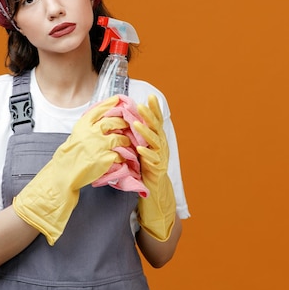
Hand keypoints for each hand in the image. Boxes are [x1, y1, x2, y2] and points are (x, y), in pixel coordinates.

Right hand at [13, 95, 130, 244]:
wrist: (62, 176)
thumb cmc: (67, 159)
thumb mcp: (75, 138)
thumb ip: (87, 129)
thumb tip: (100, 122)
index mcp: (82, 126)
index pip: (99, 109)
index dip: (111, 103)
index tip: (120, 99)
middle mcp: (91, 132)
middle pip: (114, 121)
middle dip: (125, 120)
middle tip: (133, 121)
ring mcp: (99, 145)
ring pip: (120, 137)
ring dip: (128, 139)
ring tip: (132, 141)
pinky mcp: (105, 158)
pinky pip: (121, 153)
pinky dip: (127, 154)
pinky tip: (130, 156)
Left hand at [133, 95, 176, 241]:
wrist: (156, 193)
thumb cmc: (146, 169)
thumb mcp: (142, 150)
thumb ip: (138, 137)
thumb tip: (127, 120)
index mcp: (157, 141)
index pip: (156, 122)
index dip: (154, 109)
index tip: (149, 96)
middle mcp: (161, 147)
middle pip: (157, 129)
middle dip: (150, 116)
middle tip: (142, 105)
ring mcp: (161, 159)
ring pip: (155, 143)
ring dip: (145, 133)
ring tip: (136, 123)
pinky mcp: (157, 171)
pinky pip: (152, 161)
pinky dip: (146, 154)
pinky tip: (139, 148)